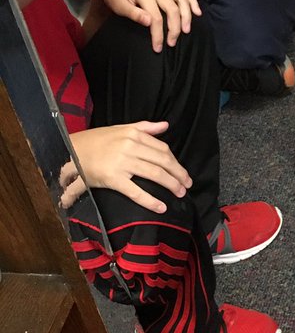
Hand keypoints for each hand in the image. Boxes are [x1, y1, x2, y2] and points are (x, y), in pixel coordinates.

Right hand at [61, 122, 190, 212]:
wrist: (69, 149)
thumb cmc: (96, 140)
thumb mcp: (120, 129)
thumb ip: (145, 127)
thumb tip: (165, 125)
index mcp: (133, 135)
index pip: (162, 149)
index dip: (176, 162)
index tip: (184, 173)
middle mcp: (130, 146)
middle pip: (163, 162)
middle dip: (178, 175)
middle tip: (187, 186)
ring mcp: (122, 163)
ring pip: (154, 174)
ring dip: (171, 185)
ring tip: (180, 194)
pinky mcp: (112, 178)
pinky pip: (136, 191)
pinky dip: (150, 200)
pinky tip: (161, 207)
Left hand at [101, 0, 200, 51]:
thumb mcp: (118, 5)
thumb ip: (134, 14)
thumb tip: (149, 22)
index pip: (156, 17)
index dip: (159, 34)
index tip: (159, 47)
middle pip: (173, 9)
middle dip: (175, 28)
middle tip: (173, 41)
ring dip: (187, 16)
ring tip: (187, 30)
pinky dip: (192, 0)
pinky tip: (197, 12)